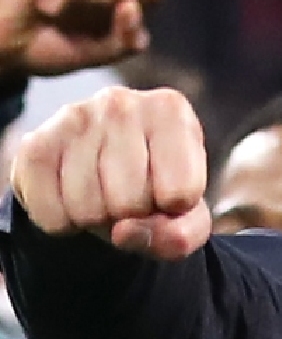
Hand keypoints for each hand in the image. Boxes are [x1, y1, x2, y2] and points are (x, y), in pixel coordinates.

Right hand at [0, 0, 163, 78]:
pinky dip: (62, 11)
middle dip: (106, 22)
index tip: (112, 31)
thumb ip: (129, 39)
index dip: (135, 18)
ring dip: (82, 17)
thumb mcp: (105, 53)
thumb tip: (131, 6)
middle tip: (76, 24)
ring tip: (58, 15)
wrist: (12, 51)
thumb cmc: (61, 47)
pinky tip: (45, 6)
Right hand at [10, 85, 210, 259]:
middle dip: (134, 215)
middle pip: (131, 202)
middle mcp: (121, 103)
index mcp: (171, 112)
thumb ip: (181, 235)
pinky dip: (65, 224)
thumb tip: (124, 232)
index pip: (180, 194)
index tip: (168, 191)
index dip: (174, 209)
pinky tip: (74, 199)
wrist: (108, 171)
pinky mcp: (34, 143)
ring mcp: (73, 118)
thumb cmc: (159, 188)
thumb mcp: (188, 215)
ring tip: (105, 194)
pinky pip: (51, 214)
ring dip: (98, 220)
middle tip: (132, 195)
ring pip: (89, 210)